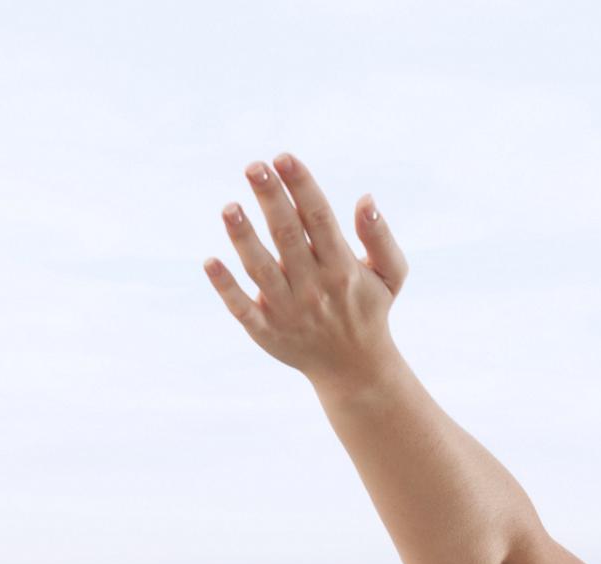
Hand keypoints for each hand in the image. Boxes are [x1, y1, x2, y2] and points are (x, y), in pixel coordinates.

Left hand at [203, 152, 409, 385]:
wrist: (354, 368)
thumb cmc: (368, 308)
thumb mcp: (390, 275)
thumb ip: (380, 237)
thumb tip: (366, 198)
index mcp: (342, 267)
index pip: (319, 219)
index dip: (302, 187)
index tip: (284, 158)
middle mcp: (314, 286)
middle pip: (288, 236)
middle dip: (271, 200)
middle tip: (253, 166)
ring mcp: (288, 310)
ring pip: (262, 270)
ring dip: (244, 238)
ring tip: (230, 207)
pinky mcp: (267, 331)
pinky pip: (242, 308)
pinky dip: (226, 288)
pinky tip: (210, 262)